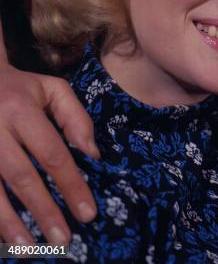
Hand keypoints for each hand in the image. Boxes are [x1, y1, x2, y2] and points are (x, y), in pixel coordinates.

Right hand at [0, 64, 98, 243]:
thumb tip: (91, 153)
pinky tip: (1, 238)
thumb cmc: (21, 88)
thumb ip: (76, 117)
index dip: (71, 184)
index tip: (88, 213)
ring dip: (10, 223)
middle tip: (63, 240)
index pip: (53, 153)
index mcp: (21, 110)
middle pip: (22, 177)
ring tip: (29, 250)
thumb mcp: (52, 89)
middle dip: (44, 211)